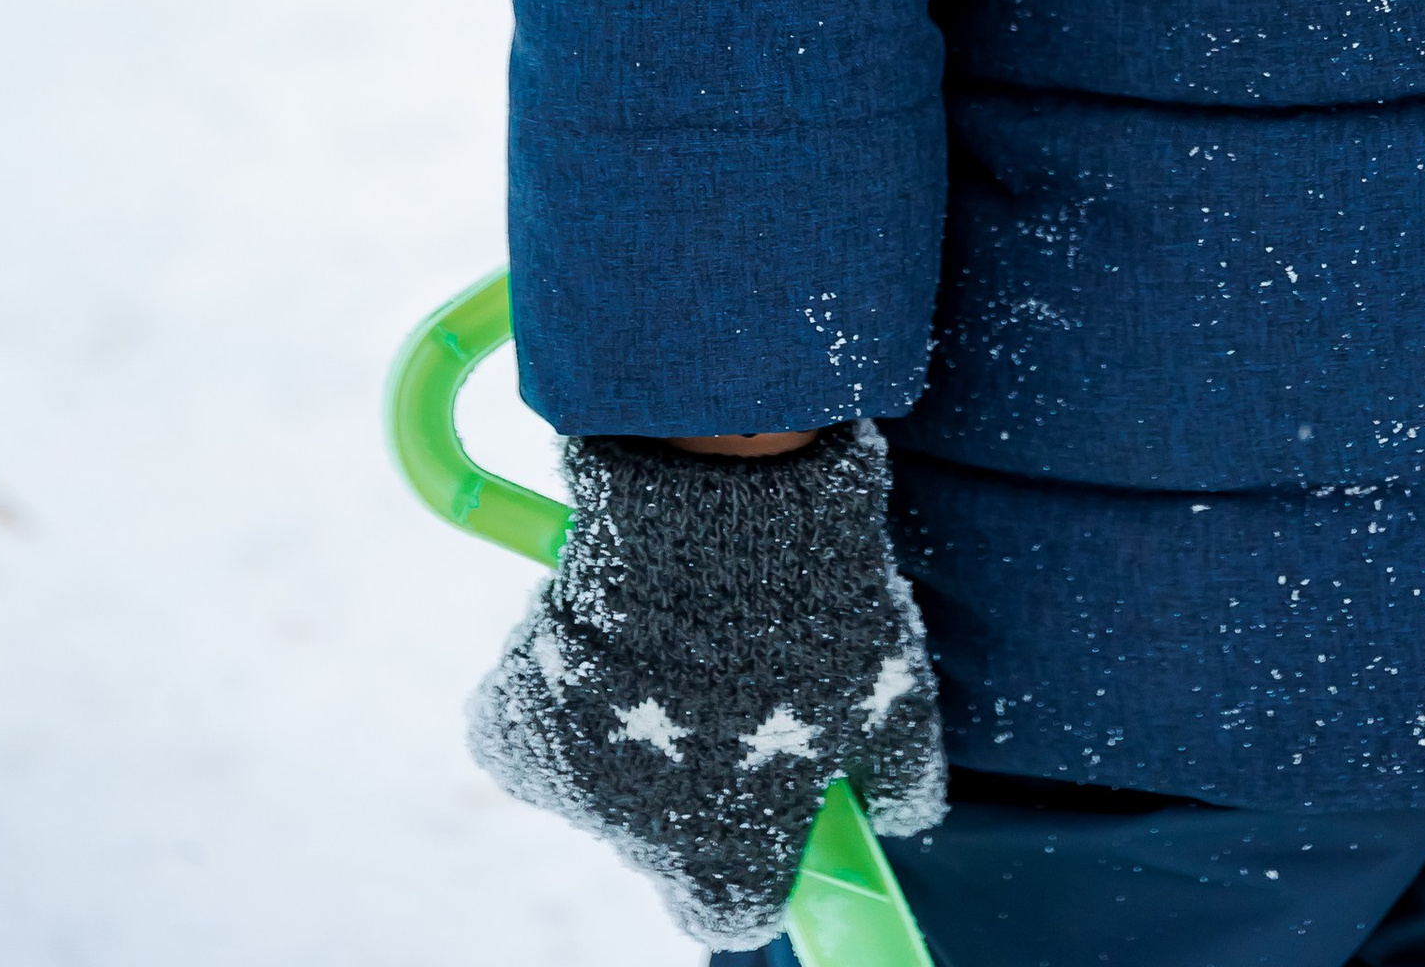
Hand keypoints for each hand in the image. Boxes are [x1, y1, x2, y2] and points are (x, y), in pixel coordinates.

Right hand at [469, 418, 944, 946]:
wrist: (716, 511)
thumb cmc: (820, 610)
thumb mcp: (895, 695)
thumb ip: (901, 775)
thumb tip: (908, 814)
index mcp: (730, 856)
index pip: (733, 912)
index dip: (756, 864)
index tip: (770, 811)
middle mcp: (644, 842)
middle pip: (665, 845)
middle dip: (693, 789)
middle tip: (727, 699)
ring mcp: (574, 783)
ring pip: (602, 784)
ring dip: (627, 737)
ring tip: (674, 650)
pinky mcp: (516, 723)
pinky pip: (534, 734)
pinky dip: (559, 698)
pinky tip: (608, 638)